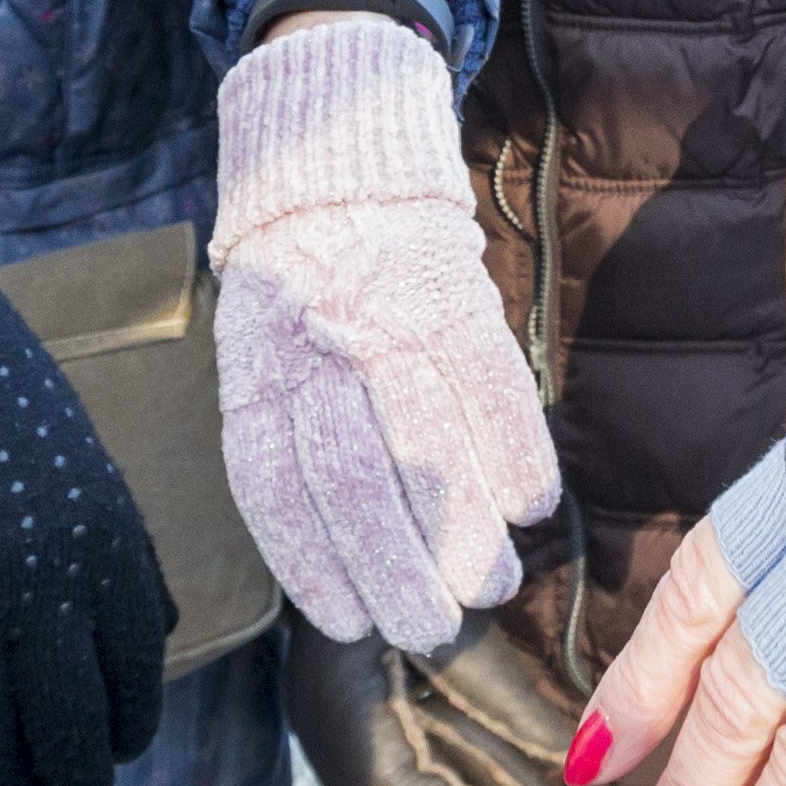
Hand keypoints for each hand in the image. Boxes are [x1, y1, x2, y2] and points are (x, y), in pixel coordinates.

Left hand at [211, 16, 558, 651]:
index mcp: (254, 369)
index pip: (275, 484)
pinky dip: (514, 450)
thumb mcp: (266, 357)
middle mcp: (311, 343)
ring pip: (426, 438)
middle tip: (432, 629)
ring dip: (465, 529)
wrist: (338, 155)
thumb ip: (295, 442)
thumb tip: (345, 572)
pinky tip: (530, 506)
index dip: (313, 564)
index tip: (350, 624)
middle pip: (353, 475)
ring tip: (493, 585)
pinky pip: (488, 381)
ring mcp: (383, 312)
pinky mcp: (450, 288)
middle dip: (398, 568)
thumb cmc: (305, 291)